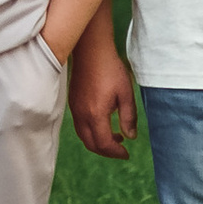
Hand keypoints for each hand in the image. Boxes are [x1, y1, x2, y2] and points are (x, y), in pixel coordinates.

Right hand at [69, 44, 136, 161]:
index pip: (104, 144)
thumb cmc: (111, 69)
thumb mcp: (126, 94)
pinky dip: (91, 132)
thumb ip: (128, 117)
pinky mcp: (72, 102)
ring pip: (83, 136)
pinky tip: (103, 123)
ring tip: (114, 137)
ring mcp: (74, 109)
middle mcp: (82, 115)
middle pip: (91, 144)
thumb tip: (130, 136)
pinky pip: (79, 125)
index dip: (116, 153)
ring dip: (98, 142)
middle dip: (106, 151)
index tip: (126, 153)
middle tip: (120, 150)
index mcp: (96, 114)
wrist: (91, 50)